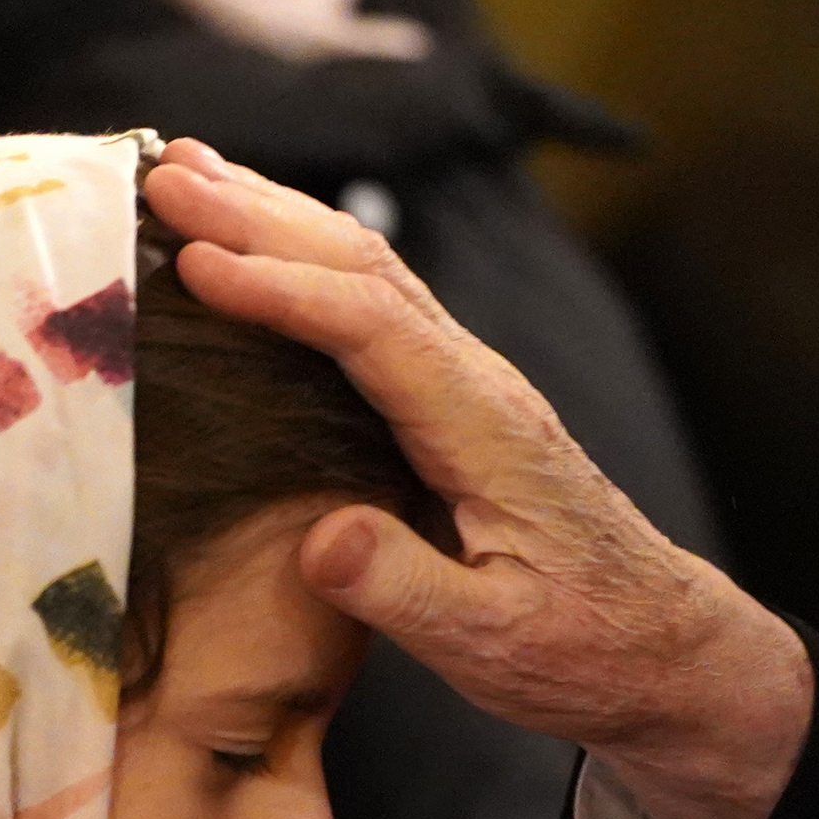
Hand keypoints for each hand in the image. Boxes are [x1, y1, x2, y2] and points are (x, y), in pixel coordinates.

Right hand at [141, 142, 808, 818]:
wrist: (657, 646)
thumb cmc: (579, 647)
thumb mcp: (489, 644)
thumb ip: (403, 589)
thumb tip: (320, 538)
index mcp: (482, 427)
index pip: (372, 327)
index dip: (282, 289)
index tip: (195, 261)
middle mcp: (476, 381)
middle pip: (364, 267)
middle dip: (260, 214)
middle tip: (162, 175)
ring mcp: (466, 382)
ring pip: (366, 269)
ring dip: (276, 214)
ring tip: (188, 171)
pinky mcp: (451, 399)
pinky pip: (368, 302)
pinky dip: (301, 256)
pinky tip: (255, 241)